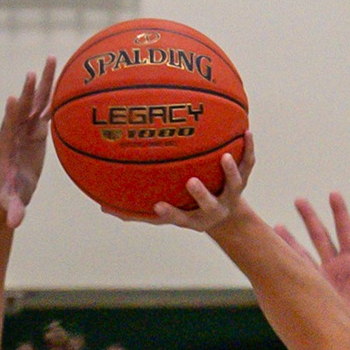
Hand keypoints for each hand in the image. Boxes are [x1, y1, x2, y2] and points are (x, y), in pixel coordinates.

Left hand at [0, 57, 56, 226]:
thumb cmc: (9, 196)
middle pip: (22, 107)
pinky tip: (63, 76)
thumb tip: (15, 222)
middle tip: (33, 72)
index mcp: (6, 145)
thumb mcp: (11, 202)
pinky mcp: (37, 129)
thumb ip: (14, 210)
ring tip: (51, 59)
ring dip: (43, 82)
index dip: (11, 114)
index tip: (14, 99)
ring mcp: (26, 128)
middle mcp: (14, 131)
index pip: (8, 126)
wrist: (11, 191)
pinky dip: (53, 93)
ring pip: (36, 101)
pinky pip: (46, 107)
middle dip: (28, 91)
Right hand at [111, 134, 256, 231]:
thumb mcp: (168, 214)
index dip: (170, 214)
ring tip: (225, 156)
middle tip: (191, 182)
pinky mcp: (244, 178)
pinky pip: (248, 162)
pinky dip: (247, 148)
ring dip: (230, 171)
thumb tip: (102, 207)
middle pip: (209, 204)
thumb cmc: (189, 210)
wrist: (228, 216)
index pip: (180, 218)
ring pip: (235, 183)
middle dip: (201, 195)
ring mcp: (231, 193)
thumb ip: (137, 213)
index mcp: (195, 218)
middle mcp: (214, 208)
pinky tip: (246, 130)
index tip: (157, 206)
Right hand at [278, 193, 349, 338]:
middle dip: (310, 218)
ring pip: (303, 254)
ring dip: (290, 240)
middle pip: (320, 237)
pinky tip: (273, 255)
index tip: (333, 194)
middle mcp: (336, 267)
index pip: (345, 232)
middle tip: (299, 199)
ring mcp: (323, 280)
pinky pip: (297, 277)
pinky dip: (285, 265)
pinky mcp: (314, 293)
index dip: (339, 213)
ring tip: (275, 226)